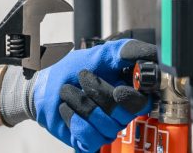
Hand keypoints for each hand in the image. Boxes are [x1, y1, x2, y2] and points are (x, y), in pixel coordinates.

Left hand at [35, 39, 155, 150]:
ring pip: (105, 125)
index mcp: (127, 92)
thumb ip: (122, 51)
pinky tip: (66, 107)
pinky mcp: (90, 141)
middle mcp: (120, 113)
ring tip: (69, 91)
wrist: (44, 86)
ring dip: (80, 102)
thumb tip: (149, 53)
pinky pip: (90, 136)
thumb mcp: (97, 55)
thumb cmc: (70, 71)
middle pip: (124, 113)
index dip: (133, 98)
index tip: (118, 89)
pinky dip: (73, 118)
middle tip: (83, 77)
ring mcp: (106, 129)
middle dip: (98, 92)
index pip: (145, 102)